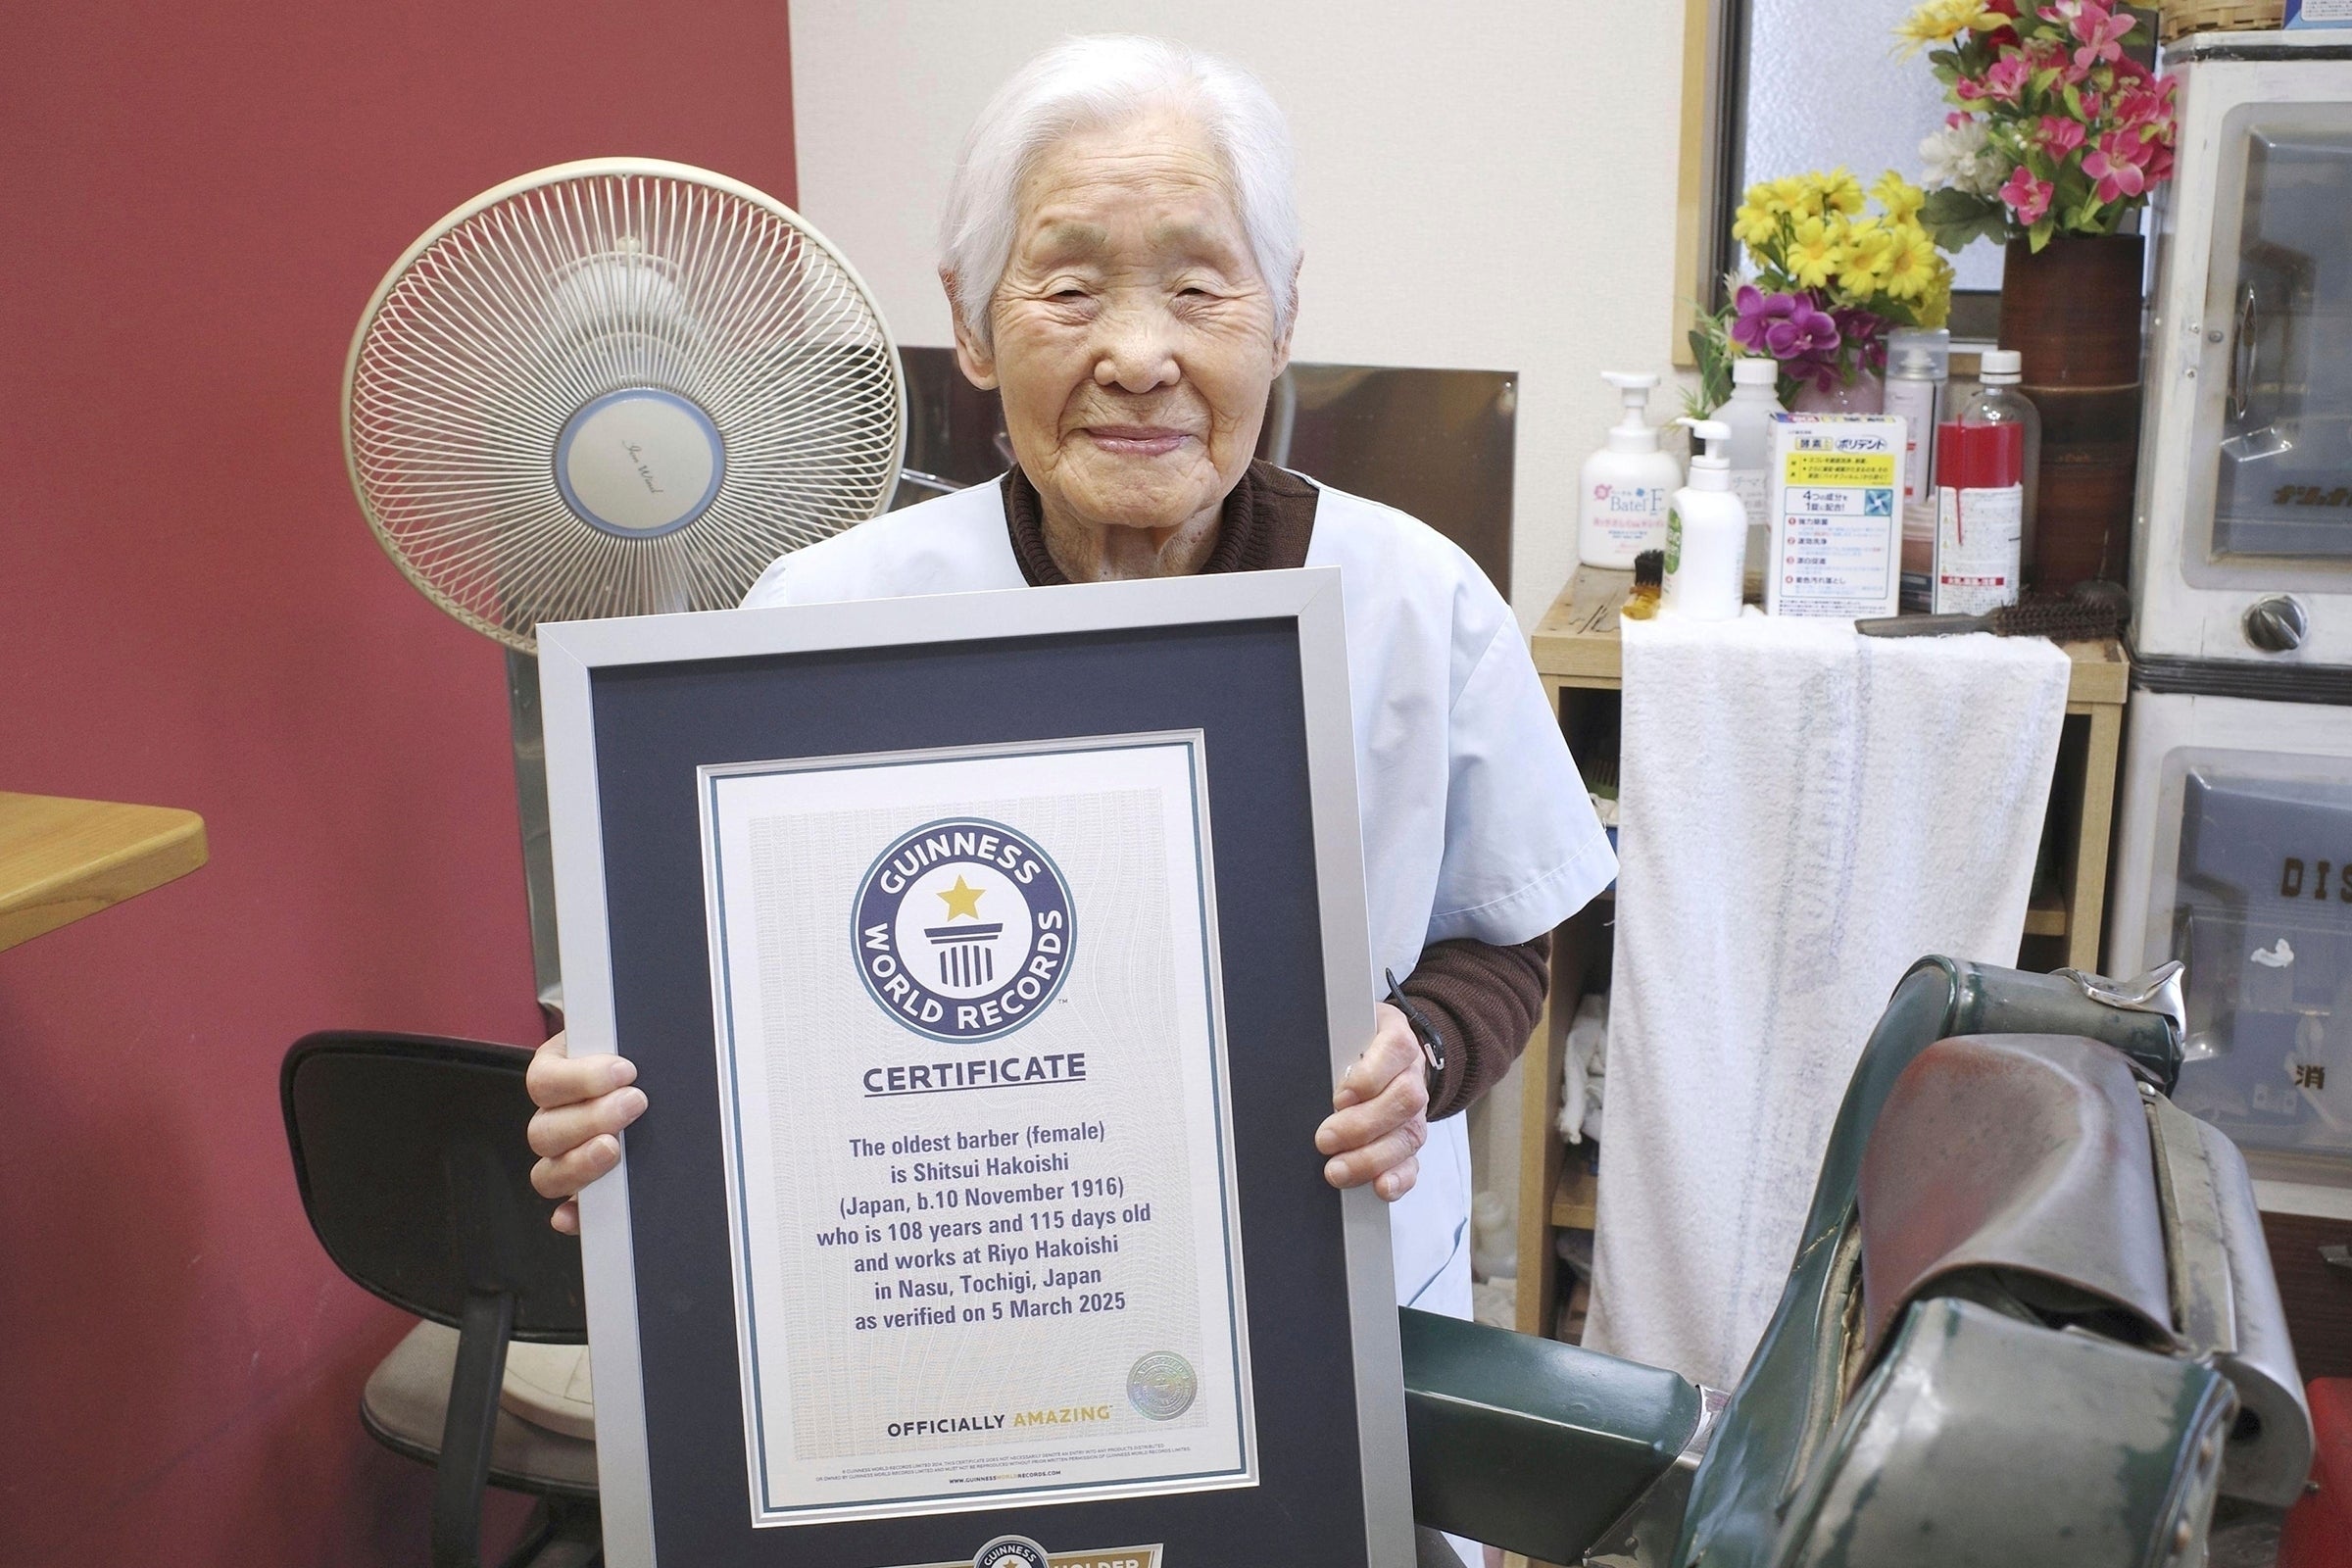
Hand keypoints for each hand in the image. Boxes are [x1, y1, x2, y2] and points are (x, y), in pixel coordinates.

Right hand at [526, 1029, 647, 1234]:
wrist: (654, 1075)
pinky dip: (572, 1216)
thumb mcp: (628, 1040)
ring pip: (547, 1173)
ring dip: (581, 1163)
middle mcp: (553, 1118)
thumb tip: (636, 1058)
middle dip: (591, 1119)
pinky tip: (578, 1213)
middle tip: (635, 1103)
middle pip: (543, 1131)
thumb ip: (628, 1044)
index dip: (581, 1079)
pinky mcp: (582, 1190)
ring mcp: (563, 1158)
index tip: (625, 1071)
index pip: (545, 1081)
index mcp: (556, 1074)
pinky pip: (567, 1211)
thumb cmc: (638, 1056)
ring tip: (616, 1148)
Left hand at [1315, 1002, 1427, 1201]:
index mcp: (1394, 1037)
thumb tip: (1294, 1067)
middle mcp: (1410, 1073)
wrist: (1387, 1054)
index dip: (1369, 1076)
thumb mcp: (1342, 1032)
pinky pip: (1414, 1161)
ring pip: (1409, 1134)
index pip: (1395, 1048)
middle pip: (1404, 1098)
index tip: (1340, 1096)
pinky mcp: (1410, 1138)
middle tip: (1325, 1138)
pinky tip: (1379, 1186)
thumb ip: (1329, 1046)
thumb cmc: (1355, 1044)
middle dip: (1362, 1124)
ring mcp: (1415, 1109)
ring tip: (1338, 1169)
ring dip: (1372, 1157)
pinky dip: (1397, 1178)